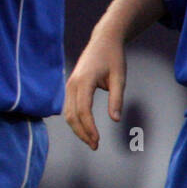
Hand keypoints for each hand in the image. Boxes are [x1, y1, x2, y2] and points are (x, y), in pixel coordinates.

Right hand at [63, 31, 126, 150]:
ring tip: (91, 140)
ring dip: (77, 128)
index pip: (83, 110)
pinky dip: (75, 120)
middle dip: (82, 132)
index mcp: (83, 81)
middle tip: (95, 146)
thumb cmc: (113, 58)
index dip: (89, 128)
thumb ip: (117, 99)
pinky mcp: (70, 87)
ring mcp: (69, 85)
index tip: (98, 141)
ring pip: (67, 112)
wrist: (102, 41)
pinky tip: (84, 128)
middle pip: (71, 115)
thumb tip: (115, 120)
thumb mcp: (119, 77)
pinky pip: (68, 107)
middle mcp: (72, 84)